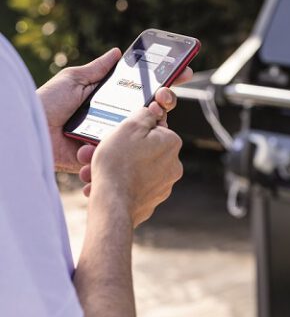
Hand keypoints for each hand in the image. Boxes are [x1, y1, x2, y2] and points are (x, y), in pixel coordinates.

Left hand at [37, 48, 192, 172]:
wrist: (29, 131)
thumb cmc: (46, 104)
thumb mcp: (73, 80)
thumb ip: (96, 69)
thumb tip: (117, 52)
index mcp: (110, 102)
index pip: (144, 93)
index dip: (165, 84)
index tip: (182, 72)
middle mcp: (115, 122)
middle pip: (150, 115)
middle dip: (163, 105)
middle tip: (164, 97)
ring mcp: (111, 141)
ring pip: (141, 138)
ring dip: (145, 129)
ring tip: (138, 118)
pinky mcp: (103, 158)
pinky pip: (122, 157)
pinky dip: (126, 152)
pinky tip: (120, 139)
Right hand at [89, 106, 182, 226]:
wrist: (113, 205)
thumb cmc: (118, 164)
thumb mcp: (128, 127)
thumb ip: (144, 114)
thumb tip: (152, 111)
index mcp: (171, 143)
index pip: (153, 127)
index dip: (131, 129)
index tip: (117, 133)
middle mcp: (173, 164)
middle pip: (141, 149)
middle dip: (117, 150)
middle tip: (95, 151)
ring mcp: (163, 185)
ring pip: (134, 169)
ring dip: (113, 167)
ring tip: (91, 170)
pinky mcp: (150, 200)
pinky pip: (131, 186)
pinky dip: (116, 183)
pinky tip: (98, 185)